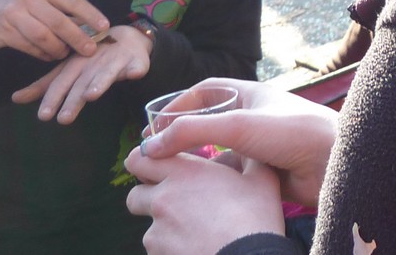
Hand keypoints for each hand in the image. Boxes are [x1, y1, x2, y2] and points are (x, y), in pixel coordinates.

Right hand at [0, 0, 107, 58]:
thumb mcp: (37, 0)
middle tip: (90, 50)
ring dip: (58, 48)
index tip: (105, 27)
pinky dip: (42, 53)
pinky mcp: (4, 30)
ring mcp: (15, 13)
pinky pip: (29, 46)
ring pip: (45, 36)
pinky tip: (48, 56)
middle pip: (60, 21)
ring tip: (64, 54)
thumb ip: (59, 10)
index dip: (91, 14)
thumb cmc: (15, 7)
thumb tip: (90, 25)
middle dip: (78, 37)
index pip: (73, 0)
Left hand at [11, 24, 151, 122]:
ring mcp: (116, 61)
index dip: (54, 98)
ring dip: (99, 82)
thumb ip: (45, 86)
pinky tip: (135, 74)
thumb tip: (15, 98)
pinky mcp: (137, 60)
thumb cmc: (92, 58)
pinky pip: (138, 65)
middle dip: (73, 99)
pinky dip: (136, 69)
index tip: (44, 116)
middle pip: (82, 82)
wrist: (127, 37)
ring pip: (107, 73)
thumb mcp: (67, 70)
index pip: (62, 83)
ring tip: (91, 94)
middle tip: (64, 118)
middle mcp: (93, 63)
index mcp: (75, 66)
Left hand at [126, 146, 284, 254]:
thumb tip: (247, 150)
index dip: (143, 162)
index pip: (139, 159)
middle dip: (149, 198)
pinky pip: (159, 250)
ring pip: (150, 227)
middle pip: (135, 195)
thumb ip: (247, 158)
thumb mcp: (261, 178)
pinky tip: (197, 248)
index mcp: (184, 173)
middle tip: (176, 203)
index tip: (155, 167)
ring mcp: (156, 232)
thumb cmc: (255, 217)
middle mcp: (163, 200)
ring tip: (197, 233)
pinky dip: (173, 249)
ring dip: (166, 227)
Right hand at [136, 78, 338, 206]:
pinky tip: (197, 193)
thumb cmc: (293, 132)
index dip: (178, 105)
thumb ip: (193, 132)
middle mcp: (254, 117)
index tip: (153, 126)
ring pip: (218, 152)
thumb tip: (152, 146)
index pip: (206, 91)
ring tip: (168, 177)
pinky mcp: (264, 171)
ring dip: (195, 162)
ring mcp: (259, 145)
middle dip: (182, 136)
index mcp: (251, 94)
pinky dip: (213, 181)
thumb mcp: (238, 125)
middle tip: (154, 155)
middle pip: (209, 123)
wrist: (333, 162)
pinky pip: (230, 175)